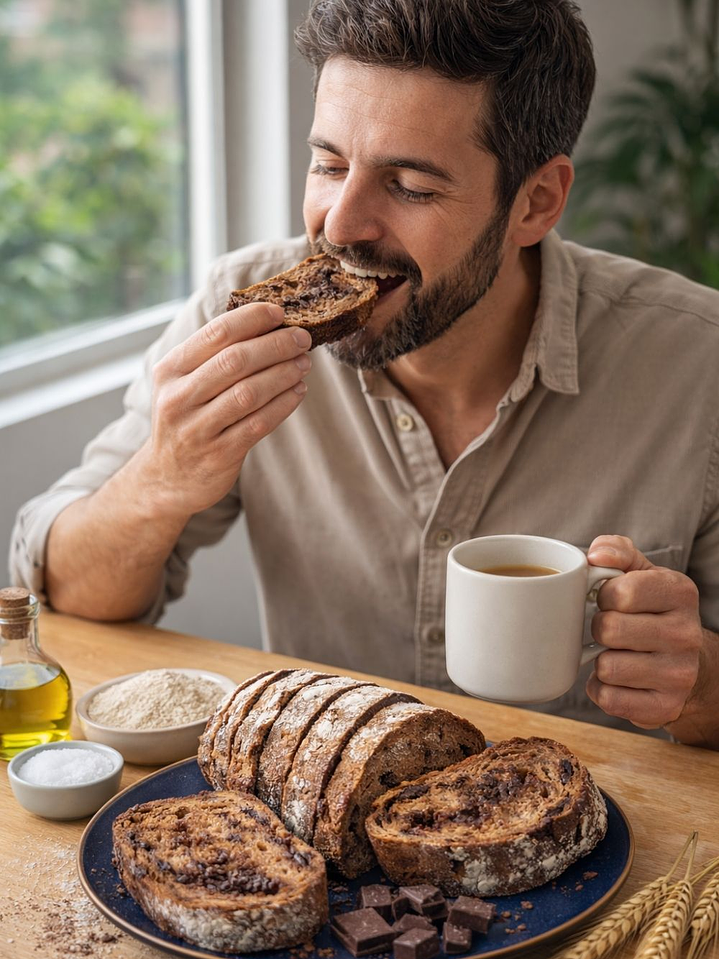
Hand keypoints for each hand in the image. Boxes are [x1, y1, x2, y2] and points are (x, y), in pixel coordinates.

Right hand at [141, 303, 311, 517]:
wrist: (167, 479)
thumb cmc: (186, 419)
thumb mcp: (184, 383)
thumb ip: (213, 356)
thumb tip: (266, 322)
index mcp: (171, 370)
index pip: (215, 334)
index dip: (252, 319)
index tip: (280, 313)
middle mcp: (179, 397)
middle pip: (235, 361)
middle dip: (275, 345)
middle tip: (302, 338)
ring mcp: (197, 428)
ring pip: (248, 393)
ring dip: (283, 374)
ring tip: (304, 364)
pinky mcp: (218, 454)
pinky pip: (258, 424)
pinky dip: (283, 405)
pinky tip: (298, 392)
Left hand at [585, 535, 702, 729]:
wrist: (686, 663)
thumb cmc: (652, 611)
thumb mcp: (641, 573)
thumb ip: (617, 552)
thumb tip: (595, 554)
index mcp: (680, 592)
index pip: (622, 592)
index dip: (604, 596)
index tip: (610, 600)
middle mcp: (686, 634)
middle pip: (610, 630)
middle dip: (599, 629)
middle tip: (610, 630)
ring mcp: (679, 675)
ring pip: (607, 667)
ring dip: (600, 661)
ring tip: (616, 654)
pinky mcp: (665, 707)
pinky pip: (609, 698)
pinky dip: (602, 689)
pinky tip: (618, 680)